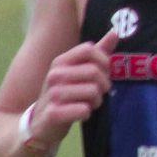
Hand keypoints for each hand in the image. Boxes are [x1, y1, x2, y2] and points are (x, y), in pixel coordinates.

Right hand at [32, 30, 118, 146]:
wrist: (41, 124)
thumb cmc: (66, 95)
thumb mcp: (79, 72)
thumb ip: (97, 53)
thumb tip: (115, 32)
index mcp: (61, 62)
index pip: (90, 49)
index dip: (104, 62)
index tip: (104, 73)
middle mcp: (54, 75)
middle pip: (95, 71)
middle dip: (103, 85)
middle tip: (97, 94)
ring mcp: (52, 94)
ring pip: (93, 91)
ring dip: (96, 101)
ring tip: (87, 104)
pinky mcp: (53, 113)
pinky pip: (84, 110)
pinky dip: (87, 113)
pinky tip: (79, 114)